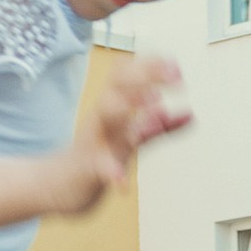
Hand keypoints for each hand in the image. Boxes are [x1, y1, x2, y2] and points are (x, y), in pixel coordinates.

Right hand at [45, 56, 190, 213]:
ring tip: (158, 108)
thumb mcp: (131, 137)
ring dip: (131, 107)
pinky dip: (112, 172)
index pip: (126, 73)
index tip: (177, 67)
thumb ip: (160, 126)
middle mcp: (103, 116)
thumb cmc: (99, 153)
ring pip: (109, 116)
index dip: (151, 65)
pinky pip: (100, 165)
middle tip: (176, 78)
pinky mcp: (88, 166)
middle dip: (147, 76)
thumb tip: (191, 115)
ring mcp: (95, 139)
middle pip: (119, 86)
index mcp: (111, 105)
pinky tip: (124, 184)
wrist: (59, 182)